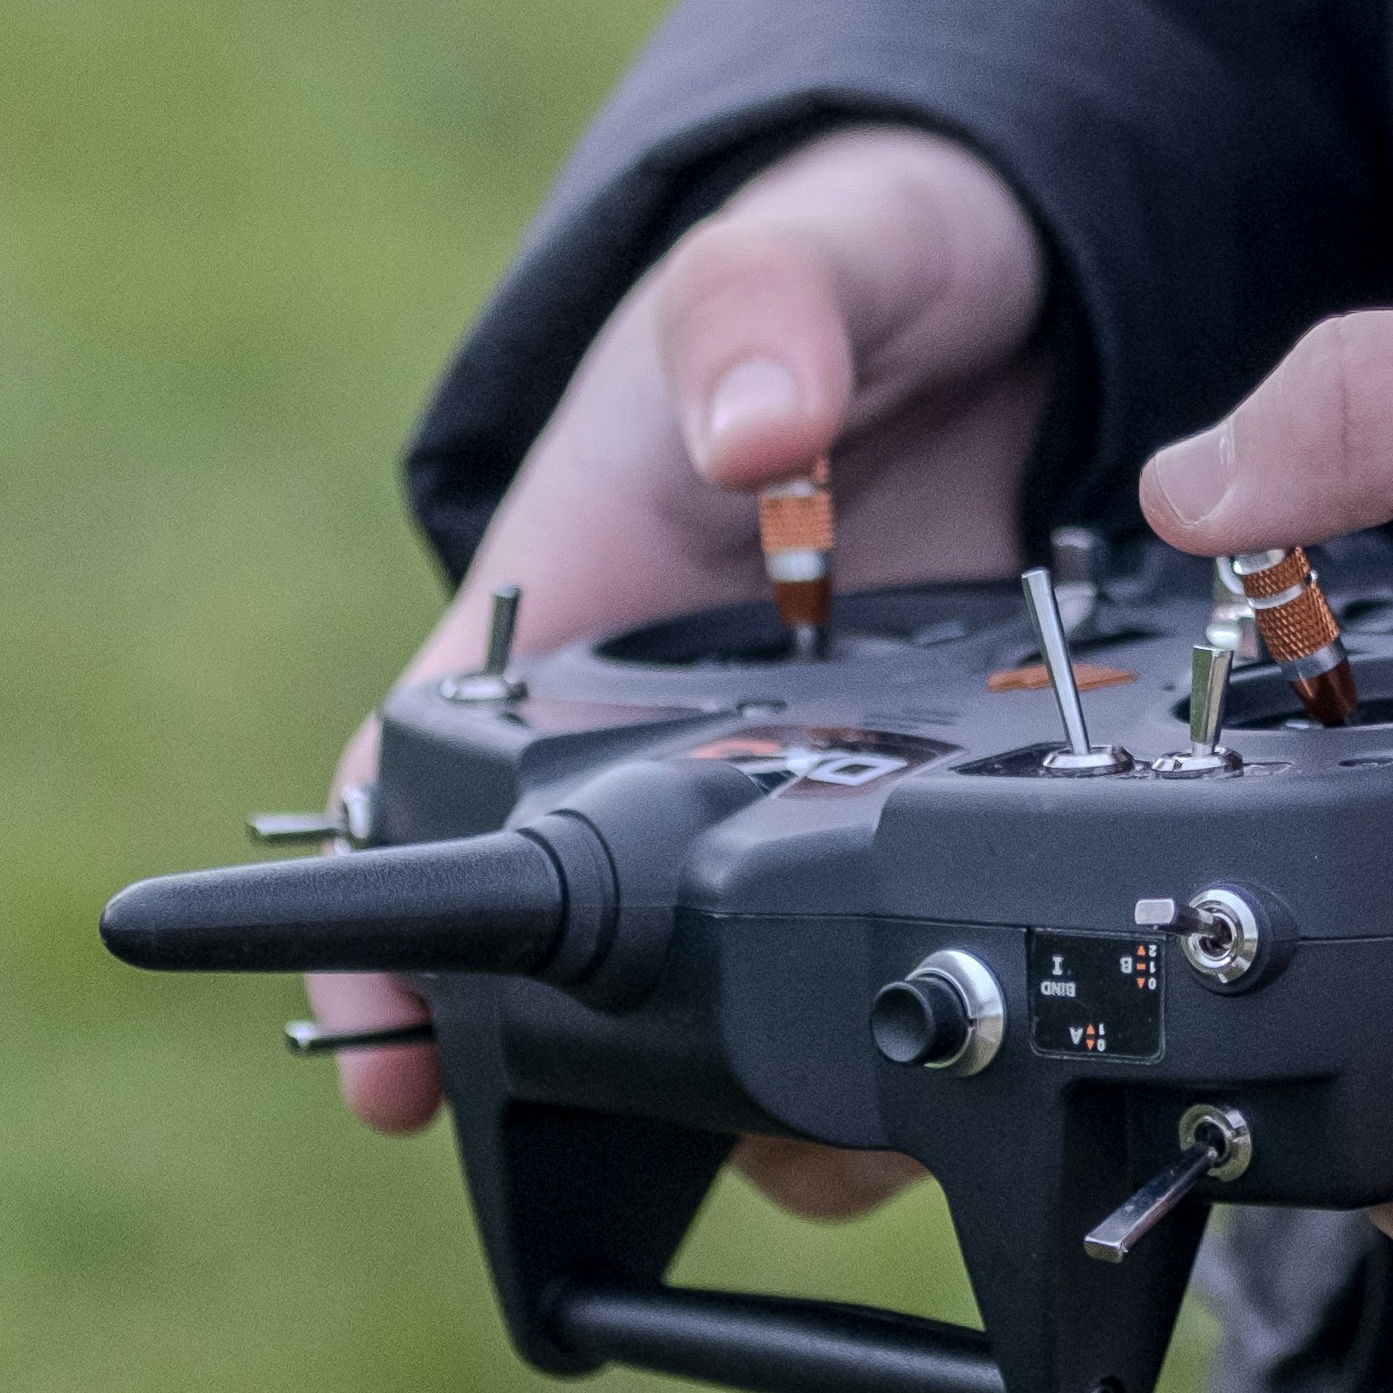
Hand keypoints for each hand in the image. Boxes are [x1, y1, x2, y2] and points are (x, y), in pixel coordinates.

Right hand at [307, 122, 1050, 1220]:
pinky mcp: (932, 788)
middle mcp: (663, 722)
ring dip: (800, 1068)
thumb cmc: (839, 261)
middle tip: (704, 1138)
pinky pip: (916, 921)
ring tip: (867, 1130)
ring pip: (762, 968)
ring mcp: (803, 771)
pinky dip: (944, 984)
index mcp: (568, 603)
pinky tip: (1007, 1037)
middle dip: (625, 1070)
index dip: (385, 927)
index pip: (423, 781)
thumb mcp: (783, 254)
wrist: (1008, 277)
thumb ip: (756, 314)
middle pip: (591, 942)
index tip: (384, 1059)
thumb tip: (753, 434)